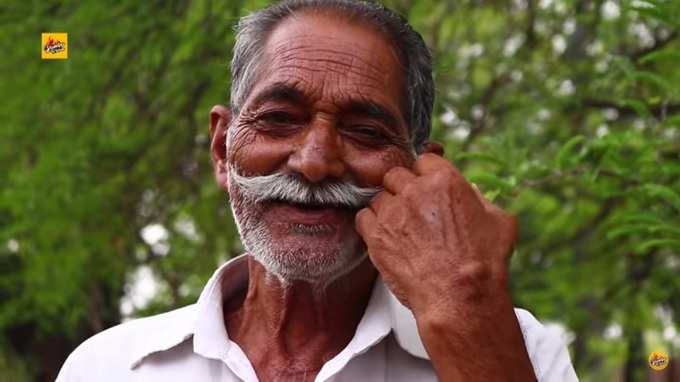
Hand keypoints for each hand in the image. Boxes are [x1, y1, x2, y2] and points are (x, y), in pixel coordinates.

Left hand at [355, 153, 534, 380]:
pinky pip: (363, 218)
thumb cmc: (483, 263)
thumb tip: (471, 192)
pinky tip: (384, 236)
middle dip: (403, 189)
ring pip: (379, 197)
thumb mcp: (499, 222)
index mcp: (445, 180)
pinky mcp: (376, 235)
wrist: (460, 297)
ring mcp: (392, 212)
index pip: (424, 160)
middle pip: (396, 175)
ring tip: (401, 229)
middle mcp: (415, 191)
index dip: (426, 174)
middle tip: (413, 209)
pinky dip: (371, 225)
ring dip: (387, 209)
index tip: (426, 186)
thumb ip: (481, 199)